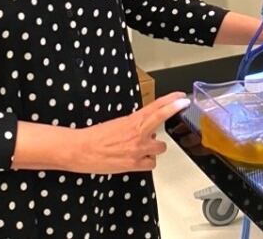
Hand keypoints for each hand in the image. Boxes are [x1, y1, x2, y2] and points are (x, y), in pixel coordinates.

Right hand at [66, 91, 189, 173]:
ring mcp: (137, 150)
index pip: (156, 108)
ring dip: (155, 147)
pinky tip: (140, 159)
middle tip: (178, 110)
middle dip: (171, 113)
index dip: (171, 102)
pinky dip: (147, 161)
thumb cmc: (95, 136)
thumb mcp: (118, 123)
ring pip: (160, 147)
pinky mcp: (133, 165)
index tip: (181, 97)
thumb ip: (135, 124)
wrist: (81, 150)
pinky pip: (151, 164)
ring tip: (144, 146)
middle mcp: (137, 134)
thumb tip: (145, 127)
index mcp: (132, 120)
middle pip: (161, 121)